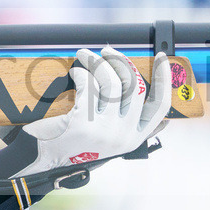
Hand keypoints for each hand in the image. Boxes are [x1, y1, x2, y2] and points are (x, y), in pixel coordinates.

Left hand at [0, 47, 170, 178]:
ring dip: (99, 62)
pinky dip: (82, 74)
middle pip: (135, 87)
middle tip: (106, 51)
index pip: (160, 106)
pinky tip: (75, 73)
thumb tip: (152, 103)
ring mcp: (105, 130)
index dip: (165, 79)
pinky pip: (90, 86)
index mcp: (134, 138)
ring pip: (112, 83)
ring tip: (85, 55)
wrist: (44, 158)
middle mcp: (123, 136)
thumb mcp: (108, 139)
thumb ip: (129, 124)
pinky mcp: (84, 123)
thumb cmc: (73, 143)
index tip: (160, 58)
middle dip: (121, 62)